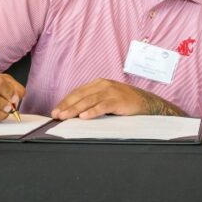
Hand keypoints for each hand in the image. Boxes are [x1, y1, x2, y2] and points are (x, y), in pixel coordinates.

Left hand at [51, 78, 184, 119]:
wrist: (147, 103)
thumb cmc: (125, 103)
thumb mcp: (107, 99)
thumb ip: (93, 101)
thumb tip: (75, 113)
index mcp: (98, 84)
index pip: (77, 92)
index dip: (65, 102)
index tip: (55, 111)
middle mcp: (103, 85)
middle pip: (81, 96)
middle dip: (66, 106)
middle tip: (56, 115)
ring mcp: (111, 92)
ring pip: (89, 100)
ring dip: (75, 109)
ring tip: (65, 116)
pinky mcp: (118, 100)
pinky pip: (103, 106)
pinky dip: (93, 111)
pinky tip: (84, 117)